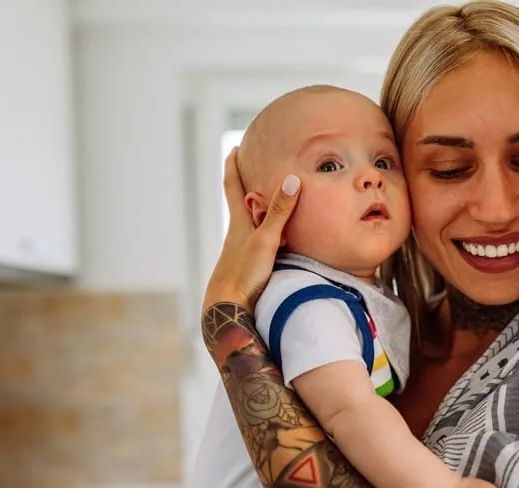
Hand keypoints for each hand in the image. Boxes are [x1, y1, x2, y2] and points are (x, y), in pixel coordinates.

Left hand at [202, 149, 300, 312]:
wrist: (226, 308)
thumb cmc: (244, 273)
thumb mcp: (265, 240)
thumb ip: (279, 212)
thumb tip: (291, 179)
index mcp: (239, 222)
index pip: (233, 186)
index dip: (234, 166)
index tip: (236, 147)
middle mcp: (237, 233)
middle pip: (239, 203)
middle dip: (244, 184)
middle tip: (252, 168)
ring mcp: (241, 250)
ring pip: (248, 223)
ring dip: (257, 210)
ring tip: (268, 200)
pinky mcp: (247, 266)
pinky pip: (257, 240)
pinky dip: (265, 232)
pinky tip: (275, 240)